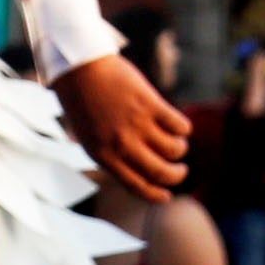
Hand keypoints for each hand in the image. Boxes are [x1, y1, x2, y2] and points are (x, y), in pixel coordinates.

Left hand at [54, 51, 192, 205]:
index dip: (157, 195)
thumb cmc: (85, 105)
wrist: (80, 69)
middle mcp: (122, 144)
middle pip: (162, 172)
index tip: (167, 195)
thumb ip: (113, 157)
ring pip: (175, 149)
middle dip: (177, 175)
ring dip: (180, 148)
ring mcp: (137, 124)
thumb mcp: (91, 139)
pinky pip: (179, 125)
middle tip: (181, 169)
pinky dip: (184, 128)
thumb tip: (141, 173)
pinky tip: (179, 125)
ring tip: (177, 141)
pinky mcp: (150, 104)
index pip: (138, 187)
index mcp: (105, 157)